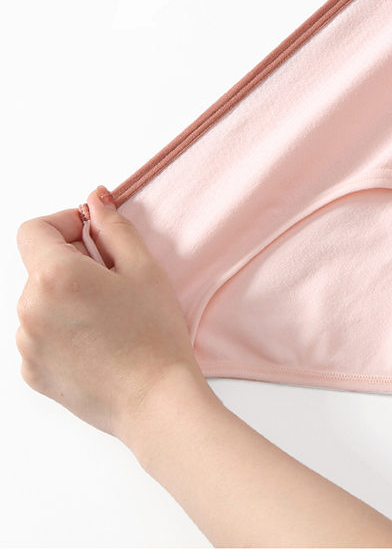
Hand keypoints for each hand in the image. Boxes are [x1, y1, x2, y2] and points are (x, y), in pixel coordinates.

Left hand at [16, 186, 206, 443]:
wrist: (154, 400)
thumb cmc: (154, 335)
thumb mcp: (142, 267)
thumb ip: (112, 226)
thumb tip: (94, 200)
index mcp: (54, 276)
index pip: (34, 229)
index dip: (64, 224)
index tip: (92, 237)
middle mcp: (29, 309)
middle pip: (39, 266)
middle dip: (71, 263)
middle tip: (113, 282)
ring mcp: (26, 344)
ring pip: (39, 301)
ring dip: (65, 297)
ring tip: (106, 316)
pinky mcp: (31, 372)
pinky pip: (38, 334)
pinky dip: (60, 329)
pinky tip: (96, 341)